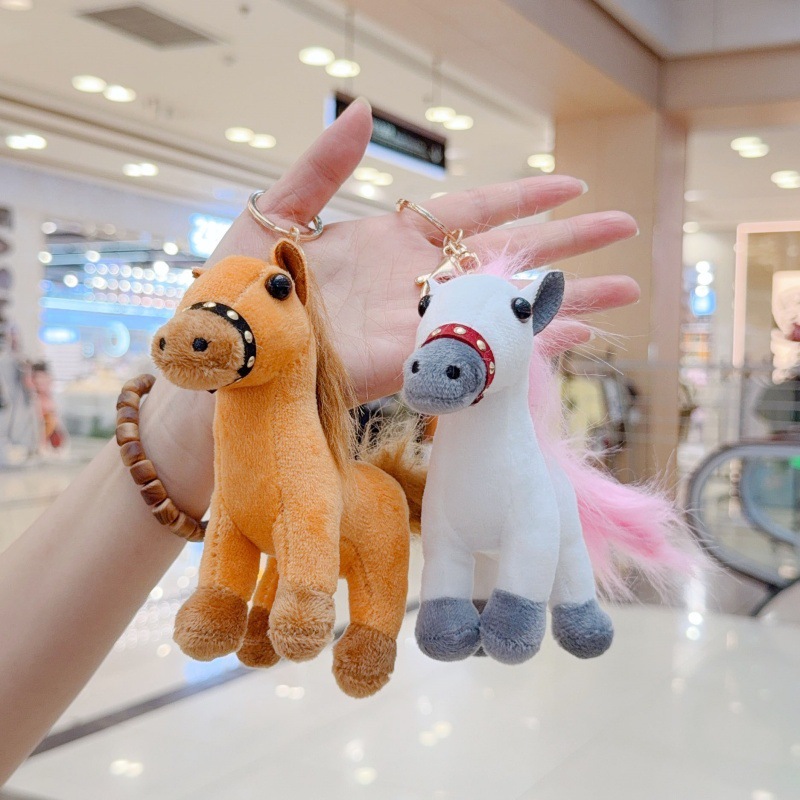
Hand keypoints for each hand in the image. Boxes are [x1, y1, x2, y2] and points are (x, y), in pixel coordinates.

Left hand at [143, 98, 638, 512]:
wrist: (223, 360)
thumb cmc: (240, 290)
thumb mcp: (277, 212)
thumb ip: (323, 166)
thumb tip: (361, 112)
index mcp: (389, 243)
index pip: (472, 212)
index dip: (522, 198)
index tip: (570, 185)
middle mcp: (416, 283)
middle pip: (508, 257)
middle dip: (568, 244)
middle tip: (624, 227)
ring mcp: (419, 325)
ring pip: (508, 308)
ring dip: (568, 299)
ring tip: (626, 290)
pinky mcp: (414, 365)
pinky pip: (483, 352)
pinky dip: (531, 346)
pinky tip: (576, 335)